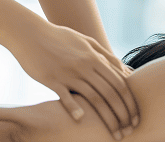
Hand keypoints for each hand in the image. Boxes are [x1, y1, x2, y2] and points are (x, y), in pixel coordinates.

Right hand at [6, 21, 139, 138]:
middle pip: (111, 93)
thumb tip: (124, 71)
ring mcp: (69, 73)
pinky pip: (66, 97)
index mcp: (94, 57)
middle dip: (123, 115)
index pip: (120, 83)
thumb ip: (104, 54)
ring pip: (95, 99)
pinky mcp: (52, 79)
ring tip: (114, 134)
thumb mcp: (84, 41)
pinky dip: (75, 109)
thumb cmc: (58, 37)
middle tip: (129, 131)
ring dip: (108, 120)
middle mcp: (85, 65)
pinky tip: (81, 120)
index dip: (131, 103)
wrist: (29, 32)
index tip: (136, 119)